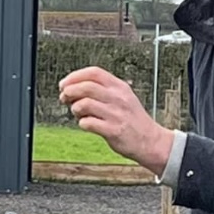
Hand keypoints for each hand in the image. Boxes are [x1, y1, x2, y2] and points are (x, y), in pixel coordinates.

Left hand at [57, 66, 173, 176]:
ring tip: (78, 113)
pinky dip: (82, 123)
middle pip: (87, 86)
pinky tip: (85, 124)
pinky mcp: (113, 131)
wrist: (150, 140)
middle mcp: (118, 98)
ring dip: (75, 108)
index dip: (75, 76)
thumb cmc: (131, 119)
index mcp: (119, 87)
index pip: (94, 73)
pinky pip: (88, 123)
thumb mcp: (122, 97)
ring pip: (85, 104)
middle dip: (70, 91)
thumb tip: (72, 88)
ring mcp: (116, 114)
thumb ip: (101, 91)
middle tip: (63, 98)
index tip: (64, 84)